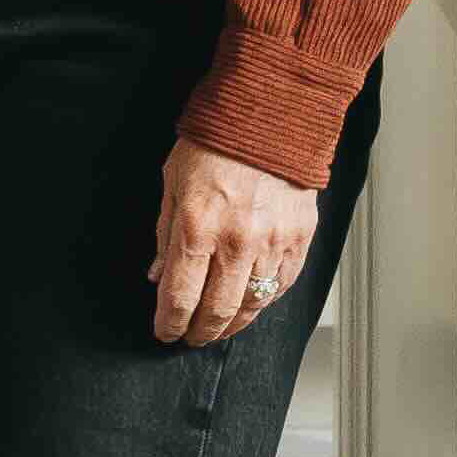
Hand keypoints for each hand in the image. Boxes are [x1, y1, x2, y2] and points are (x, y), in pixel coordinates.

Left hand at [148, 141, 315, 346]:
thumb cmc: (213, 145)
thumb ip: (165, 233)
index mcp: (198, 225)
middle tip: (189, 338)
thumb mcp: (172, 181)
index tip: (164, 332)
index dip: (169, 321)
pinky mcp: (299, 240)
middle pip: (216, 309)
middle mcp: (236, 241)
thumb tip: (158, 275)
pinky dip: (263, 303)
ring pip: (252, 305)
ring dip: (231, 325)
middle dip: (198, 331)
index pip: (180, 293)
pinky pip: (281, 287)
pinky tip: (250, 306)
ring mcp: (272, 243)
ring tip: (217, 330)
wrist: (269, 118)